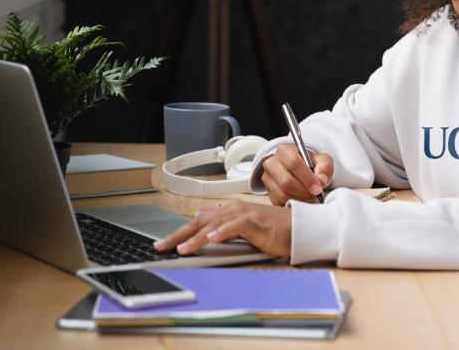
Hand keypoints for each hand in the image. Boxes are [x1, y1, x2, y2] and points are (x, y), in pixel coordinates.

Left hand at [153, 201, 291, 257]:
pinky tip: (210, 239)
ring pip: (213, 225)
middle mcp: (233, 209)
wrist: (297, 227)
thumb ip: (225, 227)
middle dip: (179, 235)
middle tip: (161, 246)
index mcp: (229, 210)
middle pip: (200, 222)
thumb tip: (205, 229)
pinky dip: (221, 233)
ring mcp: (244, 215)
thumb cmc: (273, 229)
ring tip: (181, 248)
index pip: (199, 221)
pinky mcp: (254, 223)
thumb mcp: (244, 229)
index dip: (180, 232)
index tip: (165, 243)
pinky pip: (234, 228)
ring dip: (195, 237)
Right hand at [261, 144, 333, 205]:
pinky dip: (293, 205)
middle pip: (286, 182)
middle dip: (304, 192)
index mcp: (284, 150)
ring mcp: (267, 179)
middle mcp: (271, 163)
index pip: (293, 163)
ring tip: (311, 198)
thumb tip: (322, 180)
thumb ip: (325, 167)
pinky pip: (279, 203)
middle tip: (316, 196)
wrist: (299, 170)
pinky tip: (302, 201)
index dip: (307, 178)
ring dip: (300, 200)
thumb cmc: (310, 164)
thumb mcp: (322, 160)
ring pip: (282, 195)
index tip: (318, 188)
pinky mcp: (268, 192)